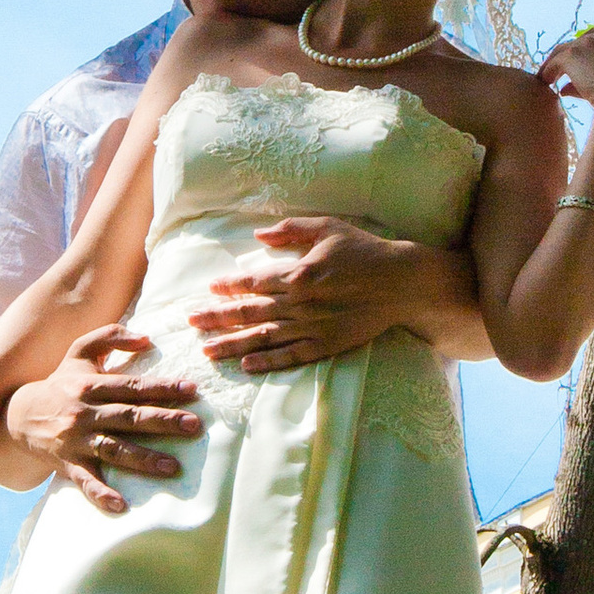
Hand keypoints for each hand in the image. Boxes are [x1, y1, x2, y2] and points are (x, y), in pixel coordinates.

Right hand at [4, 325, 203, 516]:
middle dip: (163, 421)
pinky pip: (86, 481)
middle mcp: (85, 412)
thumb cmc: (61, 382)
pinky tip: (121, 505)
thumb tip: (147, 338)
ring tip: (173, 467)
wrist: (19, 416)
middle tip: (194, 426)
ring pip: (114, 449)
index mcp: (91, 385)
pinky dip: (101, 494)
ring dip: (144, 459)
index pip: (133, 386)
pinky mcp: (68, 464)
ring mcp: (76, 440)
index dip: (163, 387)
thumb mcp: (80, 352)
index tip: (193, 390)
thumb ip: (111, 337)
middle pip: (129, 417)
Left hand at [190, 220, 410, 373]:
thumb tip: (258, 234)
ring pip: (264, 337)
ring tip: (207, 350)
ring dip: (232, 344)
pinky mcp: (327, 345)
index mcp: (298, 273)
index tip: (209, 289)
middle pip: (250, 312)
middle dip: (217, 317)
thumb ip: (291, 230)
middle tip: (191, 323)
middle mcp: (300, 303)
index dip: (229, 286)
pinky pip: (291, 356)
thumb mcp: (329, 227)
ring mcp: (313, 327)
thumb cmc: (365, 250)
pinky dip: (267, 362)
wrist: (402, 282)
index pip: (253, 282)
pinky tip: (246, 366)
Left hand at [539, 25, 593, 146]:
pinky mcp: (572, 54)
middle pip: (575, 44)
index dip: (581, 53)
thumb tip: (563, 90)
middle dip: (565, 56)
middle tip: (554, 70)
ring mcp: (586, 43)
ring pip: (562, 52)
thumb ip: (586, 83)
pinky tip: (544, 83)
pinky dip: (547, 73)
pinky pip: (554, 63)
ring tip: (545, 77)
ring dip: (553, 64)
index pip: (592, 41)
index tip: (574, 65)